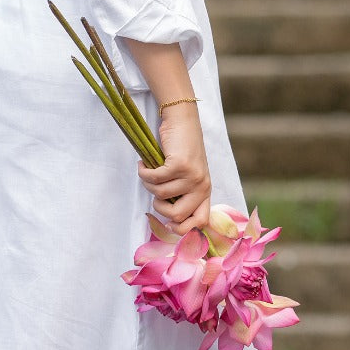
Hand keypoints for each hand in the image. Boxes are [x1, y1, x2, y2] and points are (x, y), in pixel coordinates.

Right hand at [136, 104, 211, 234]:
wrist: (182, 121)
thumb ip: (182, 195)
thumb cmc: (181, 149)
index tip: (166, 222)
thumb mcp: (188, 175)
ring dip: (148, 184)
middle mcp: (202, 186)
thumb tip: (169, 220)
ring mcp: (192, 176)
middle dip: (159, 208)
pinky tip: (144, 164)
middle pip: (177, 215)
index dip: (182, 228)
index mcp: (205, 191)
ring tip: (149, 171)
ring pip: (160, 194)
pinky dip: (144, 172)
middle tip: (155, 192)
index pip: (201, 222)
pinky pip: (154, 178)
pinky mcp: (180, 165)